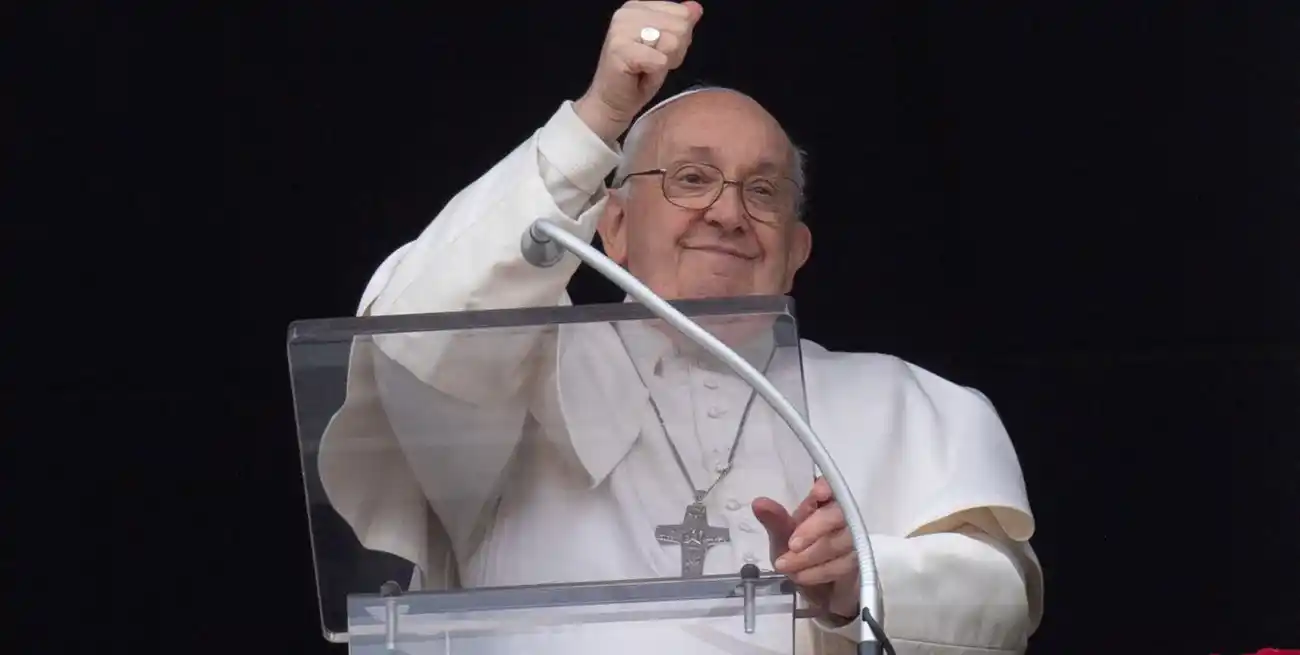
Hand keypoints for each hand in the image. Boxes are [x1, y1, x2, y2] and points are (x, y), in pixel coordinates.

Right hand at [574, 1, 703, 142]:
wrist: (612, 103)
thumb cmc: (637, 77)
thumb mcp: (666, 47)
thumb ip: (680, 24)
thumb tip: (695, 8)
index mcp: (638, 7)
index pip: (682, 13)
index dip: (679, 38)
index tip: (659, 52)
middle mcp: (627, 13)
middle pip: (680, 26)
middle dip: (674, 51)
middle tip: (653, 63)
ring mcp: (621, 29)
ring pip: (672, 41)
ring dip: (665, 62)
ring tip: (647, 68)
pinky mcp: (620, 49)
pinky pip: (660, 60)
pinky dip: (656, 73)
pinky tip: (640, 74)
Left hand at [753, 478, 859, 618]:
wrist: (817, 590)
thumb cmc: (800, 555)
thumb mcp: (782, 539)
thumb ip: (775, 521)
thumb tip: (758, 502)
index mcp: (822, 503)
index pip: (831, 486)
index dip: (827, 487)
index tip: (817, 494)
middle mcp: (843, 516)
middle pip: (839, 514)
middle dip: (814, 529)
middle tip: (791, 545)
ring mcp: (856, 538)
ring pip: (842, 541)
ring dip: (811, 556)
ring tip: (786, 566)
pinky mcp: (862, 561)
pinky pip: (845, 564)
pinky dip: (820, 571)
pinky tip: (801, 576)